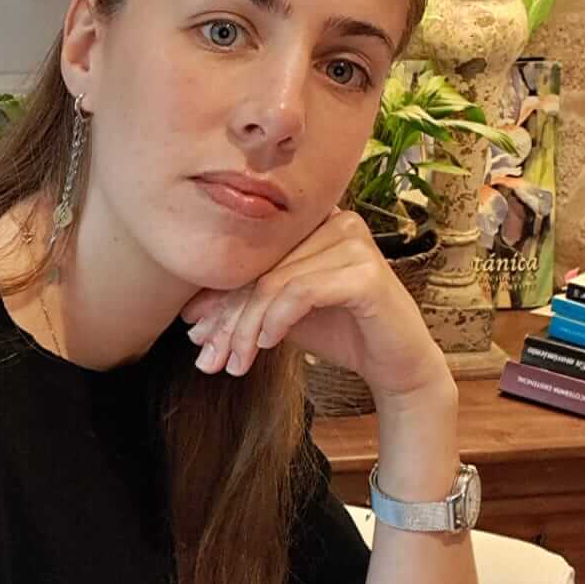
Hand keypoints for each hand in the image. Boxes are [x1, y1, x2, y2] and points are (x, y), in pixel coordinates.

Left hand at [181, 208, 451, 403]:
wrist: (395, 363)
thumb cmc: (340, 331)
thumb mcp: (281, 315)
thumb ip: (245, 305)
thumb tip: (189, 316)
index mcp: (312, 222)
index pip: (252, 258)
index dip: (218, 298)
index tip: (195, 337)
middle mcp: (335, 221)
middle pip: (260, 269)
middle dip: (228, 319)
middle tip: (208, 359)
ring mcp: (354, 242)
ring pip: (276, 283)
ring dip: (247, 328)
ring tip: (235, 362)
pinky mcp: (366, 273)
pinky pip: (303, 292)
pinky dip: (278, 320)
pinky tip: (267, 344)